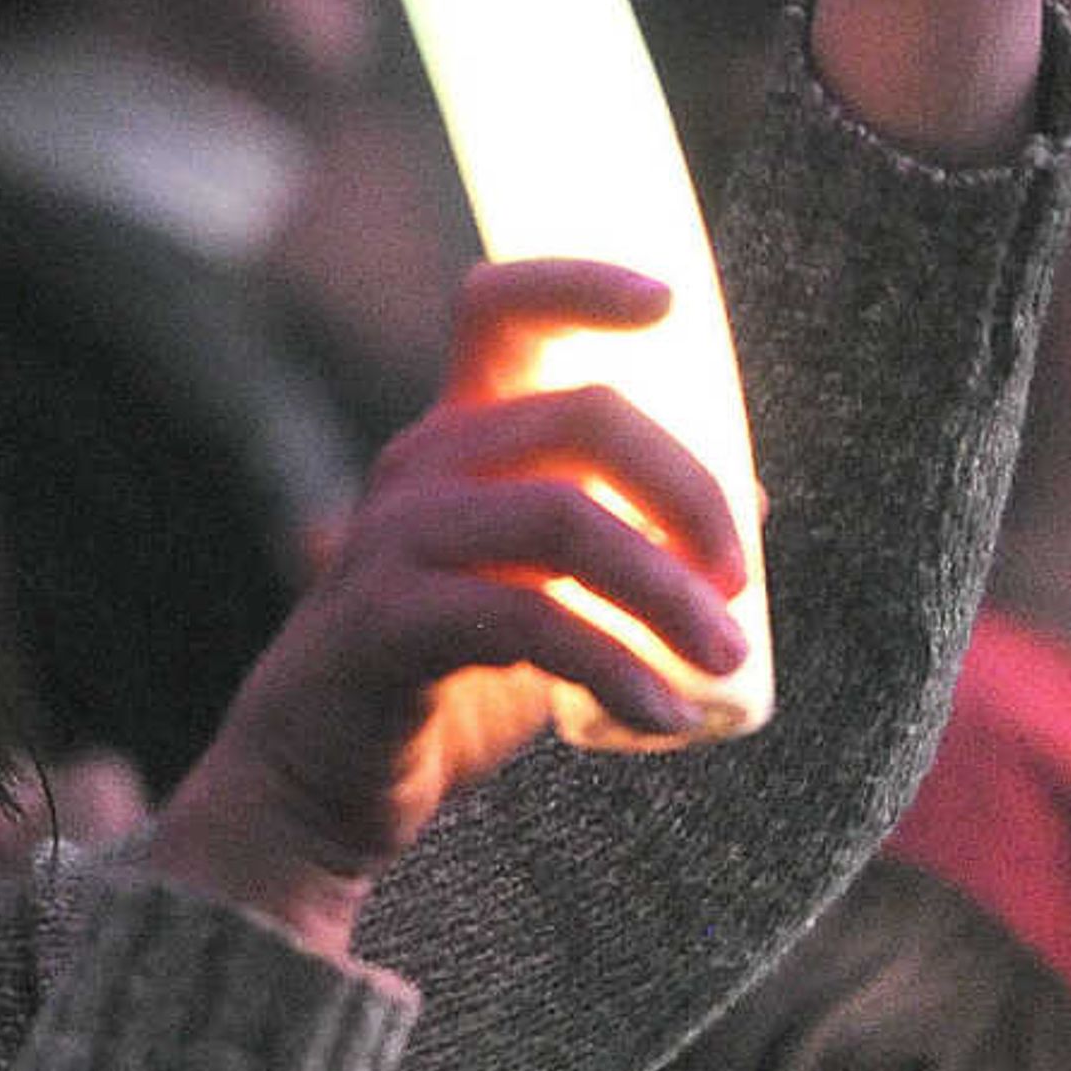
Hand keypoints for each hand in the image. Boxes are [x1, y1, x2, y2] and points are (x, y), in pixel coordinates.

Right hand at [148, 259, 750, 961]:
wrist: (317, 786)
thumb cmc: (440, 683)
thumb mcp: (542, 596)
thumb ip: (624, 540)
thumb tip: (753, 497)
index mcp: (457, 437)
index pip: (501, 306)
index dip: (582, 283)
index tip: (670, 304)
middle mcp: (420, 465)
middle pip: (580, 414)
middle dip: (687, 488)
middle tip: (739, 580)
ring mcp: (395, 539)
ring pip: (564, 517)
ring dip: (666, 589)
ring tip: (723, 659)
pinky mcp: (387, 624)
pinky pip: (527, 621)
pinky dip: (616, 665)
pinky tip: (667, 714)